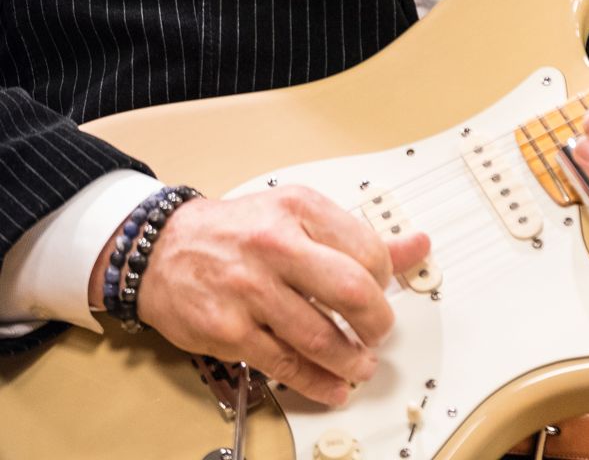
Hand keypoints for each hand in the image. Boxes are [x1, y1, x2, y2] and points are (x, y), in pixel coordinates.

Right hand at [89, 186, 428, 403]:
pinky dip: (317, 382)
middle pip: (352, 289)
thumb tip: (416, 246)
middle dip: (377, 322)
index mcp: (299, 209)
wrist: (164, 248)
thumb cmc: (237, 232)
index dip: (384, 280)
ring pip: (321, 335)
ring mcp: (250, 289)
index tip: (381, 291)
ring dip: (351, 360)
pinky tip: (332, 386)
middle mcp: (275, 245)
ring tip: (361, 364)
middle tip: (379, 333)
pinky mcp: (229, 329)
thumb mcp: (298, 216)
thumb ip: (358, 236)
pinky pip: (285, 364)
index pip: (366, 248)